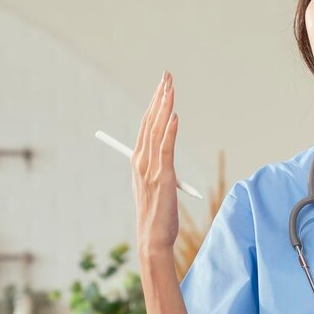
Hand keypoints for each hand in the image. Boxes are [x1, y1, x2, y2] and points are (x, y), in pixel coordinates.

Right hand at [132, 73, 181, 257]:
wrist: (152, 238)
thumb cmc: (155, 214)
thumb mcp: (154, 186)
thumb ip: (158, 170)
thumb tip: (165, 159)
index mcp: (138, 161)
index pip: (145, 125)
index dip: (154, 103)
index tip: (162, 86)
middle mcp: (141, 161)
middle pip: (150, 122)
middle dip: (159, 97)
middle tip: (166, 76)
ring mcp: (151, 168)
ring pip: (157, 130)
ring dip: (164, 107)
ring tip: (170, 87)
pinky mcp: (163, 177)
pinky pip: (166, 149)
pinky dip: (170, 131)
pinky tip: (174, 116)